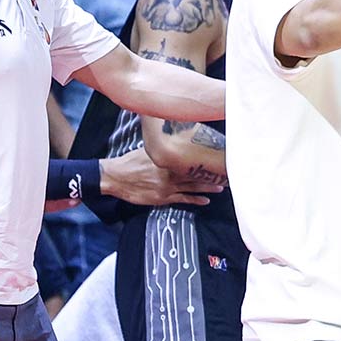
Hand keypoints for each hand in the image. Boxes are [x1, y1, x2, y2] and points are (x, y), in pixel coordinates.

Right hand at [101, 147, 222, 205]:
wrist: (115, 177)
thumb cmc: (129, 162)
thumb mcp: (147, 150)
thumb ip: (162, 148)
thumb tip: (174, 140)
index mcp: (166, 158)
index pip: (190, 158)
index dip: (204, 159)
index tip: (217, 158)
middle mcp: (169, 172)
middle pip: (195, 174)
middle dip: (210, 175)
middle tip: (225, 174)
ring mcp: (167, 186)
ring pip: (192, 187)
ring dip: (207, 188)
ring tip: (220, 187)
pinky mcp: (163, 198)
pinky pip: (182, 199)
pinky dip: (195, 200)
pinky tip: (205, 201)